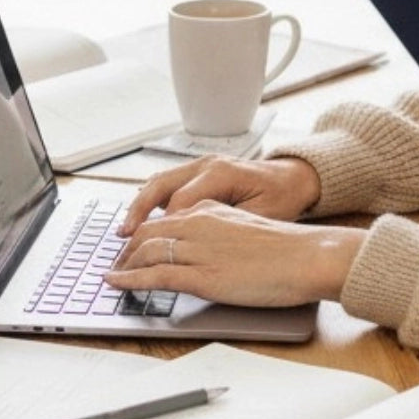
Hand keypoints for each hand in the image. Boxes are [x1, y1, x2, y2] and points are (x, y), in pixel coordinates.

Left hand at [105, 201, 364, 306]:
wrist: (306, 256)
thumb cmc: (287, 248)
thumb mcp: (249, 228)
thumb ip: (223, 231)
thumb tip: (212, 247)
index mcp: (212, 208)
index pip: (167, 216)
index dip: (145, 232)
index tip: (135, 244)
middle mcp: (200, 223)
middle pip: (148, 231)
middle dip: (128, 248)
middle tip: (118, 262)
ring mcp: (198, 249)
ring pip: (145, 251)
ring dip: (123, 264)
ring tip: (112, 275)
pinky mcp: (201, 276)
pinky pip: (153, 276)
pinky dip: (128, 280)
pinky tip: (115, 284)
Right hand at [116, 155, 321, 235]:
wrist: (297, 178)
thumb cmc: (283, 198)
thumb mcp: (261, 217)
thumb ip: (228, 229)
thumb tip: (199, 250)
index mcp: (220, 173)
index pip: (178, 204)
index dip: (161, 231)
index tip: (147, 254)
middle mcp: (207, 164)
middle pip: (160, 186)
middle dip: (138, 212)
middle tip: (122, 238)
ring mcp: (203, 164)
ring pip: (160, 181)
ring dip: (141, 205)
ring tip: (125, 231)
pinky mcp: (202, 171)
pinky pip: (170, 182)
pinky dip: (154, 200)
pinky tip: (146, 219)